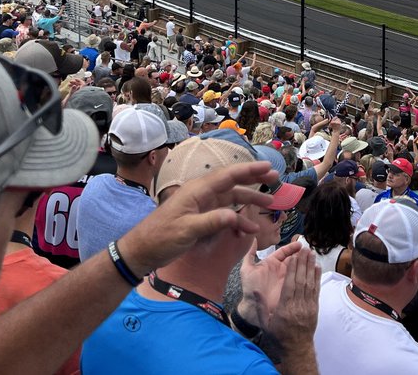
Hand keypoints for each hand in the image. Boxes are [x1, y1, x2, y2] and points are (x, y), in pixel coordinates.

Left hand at [121, 161, 275, 273]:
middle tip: (275, 179)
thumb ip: (212, 221)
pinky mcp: (200, 218)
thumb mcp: (187, 230)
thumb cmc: (161, 237)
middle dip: (254, 181)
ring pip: (230, 199)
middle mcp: (201, 194)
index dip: (249, 170)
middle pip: (232, 184)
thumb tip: (235, 216)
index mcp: (197, 191)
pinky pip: (224, 214)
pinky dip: (237, 220)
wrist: (142, 251)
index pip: (228, 176)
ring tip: (269, 204)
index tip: (267, 166)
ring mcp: (201, 206)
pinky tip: (247, 229)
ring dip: (249, 201)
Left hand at [238, 241, 303, 330]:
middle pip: (293, 258)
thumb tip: (252, 238)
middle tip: (309, 250)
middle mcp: (280, 269)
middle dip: (301, 253)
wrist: (254, 307)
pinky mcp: (291, 287)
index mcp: (271, 263)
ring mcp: (286, 278)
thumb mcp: (248, 269)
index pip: (283, 252)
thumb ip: (250, 254)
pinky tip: (312, 269)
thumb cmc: (250, 287)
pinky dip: (306, 274)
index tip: (300, 244)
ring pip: (298, 267)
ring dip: (305, 262)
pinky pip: (299, 279)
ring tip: (312, 256)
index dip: (291, 248)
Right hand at [268, 245, 319, 343]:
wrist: (296, 348)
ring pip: (310, 283)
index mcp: (285, 308)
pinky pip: (316, 290)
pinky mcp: (314, 308)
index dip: (292, 270)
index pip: (290, 285)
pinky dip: (317, 278)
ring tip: (311, 253)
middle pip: (301, 281)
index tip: (293, 256)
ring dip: (310, 267)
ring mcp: (308, 307)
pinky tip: (316, 267)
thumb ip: (261, 306)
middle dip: (302, 263)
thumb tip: (255, 291)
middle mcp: (298, 306)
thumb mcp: (265, 323)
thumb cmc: (279, 335)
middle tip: (304, 249)